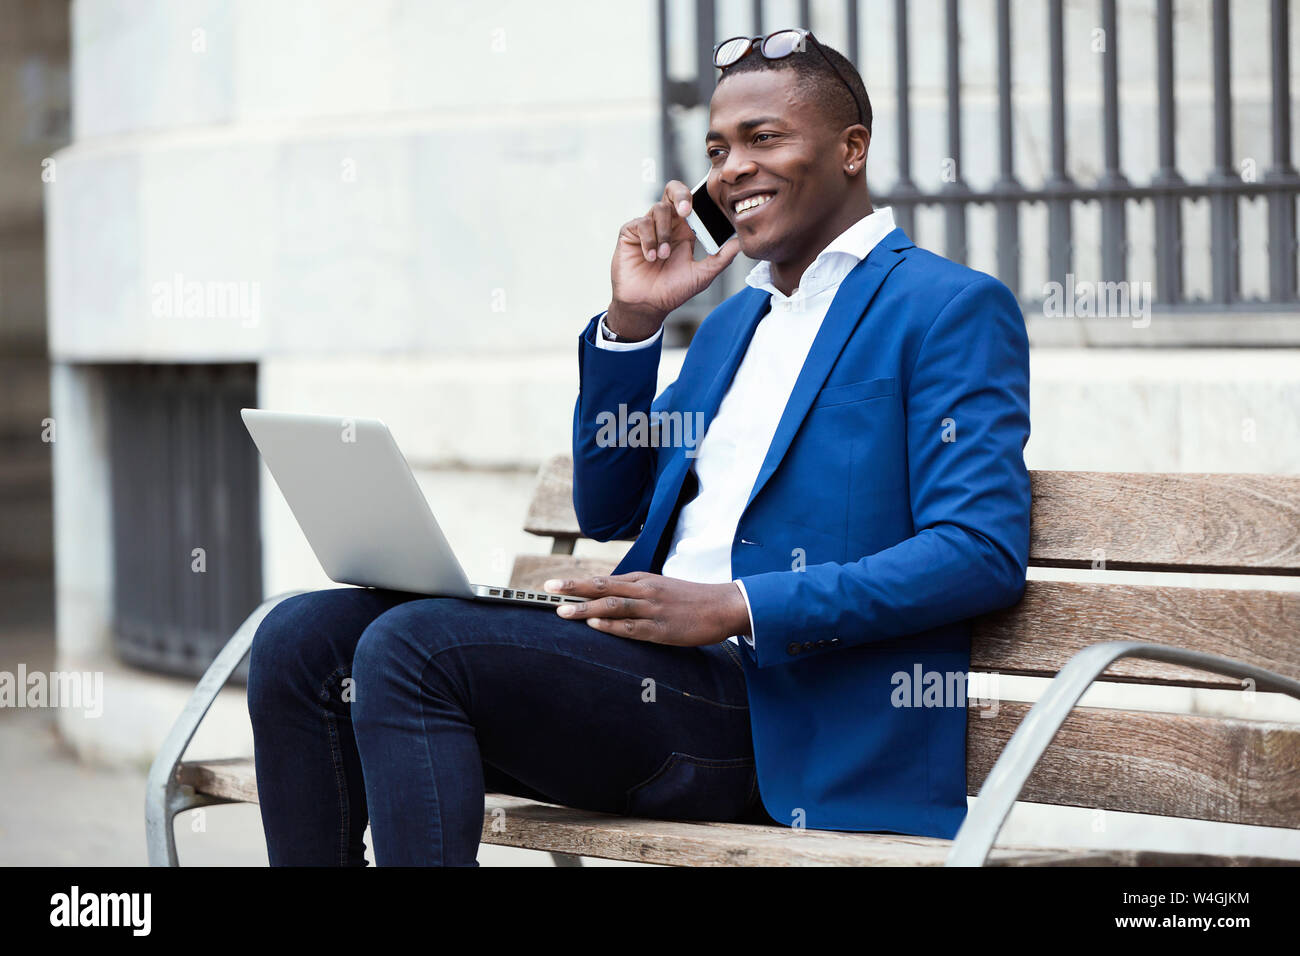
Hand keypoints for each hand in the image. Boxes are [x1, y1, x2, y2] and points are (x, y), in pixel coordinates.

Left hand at [544, 572, 749, 646]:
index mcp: (643, 580)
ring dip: (585, 608)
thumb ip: (637, 591)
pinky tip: (595, 625)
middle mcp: (644, 590)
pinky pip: (632, 627)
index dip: (577, 582)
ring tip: (563, 610)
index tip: (554, 584)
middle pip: (602, 586)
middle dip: (573, 588)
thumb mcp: (661, 587)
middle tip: (548, 588)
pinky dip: (611, 625)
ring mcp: (652, 609)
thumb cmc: (691, 598)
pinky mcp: (662, 629)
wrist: (724, 606)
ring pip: (612, 605)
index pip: (604, 579)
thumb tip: (610, 596)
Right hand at [607, 180, 740, 339]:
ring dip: (664, 233)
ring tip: (663, 256)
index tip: (702, 211)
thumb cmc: (671, 291)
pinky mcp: (630, 233)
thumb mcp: (702, 275)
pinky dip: (648, 240)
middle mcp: (666, 225)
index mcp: (684, 231)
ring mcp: (648, 228)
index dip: (697, 199)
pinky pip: (640, 223)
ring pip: (658, 209)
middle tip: (685, 212)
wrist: (646, 305)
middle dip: (680, 195)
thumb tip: (740, 243)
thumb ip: (721, 258)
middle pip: (672, 191)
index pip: (691, 202)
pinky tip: (650, 257)